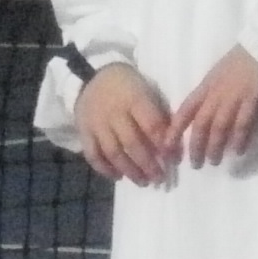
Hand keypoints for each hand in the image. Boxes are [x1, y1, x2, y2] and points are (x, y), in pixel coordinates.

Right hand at [75, 62, 173, 185]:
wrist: (93, 76)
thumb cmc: (128, 86)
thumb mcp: (147, 92)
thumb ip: (159, 116)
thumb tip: (172, 146)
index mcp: (135, 100)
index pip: (152, 126)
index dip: (165, 146)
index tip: (174, 161)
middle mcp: (114, 113)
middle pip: (132, 143)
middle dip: (148, 164)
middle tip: (159, 178)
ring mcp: (97, 124)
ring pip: (113, 152)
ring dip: (129, 170)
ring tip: (143, 182)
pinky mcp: (84, 132)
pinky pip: (93, 154)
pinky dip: (105, 169)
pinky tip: (118, 177)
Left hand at [167, 46, 257, 168]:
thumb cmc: (235, 66)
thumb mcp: (212, 79)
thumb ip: (203, 98)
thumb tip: (192, 121)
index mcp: (203, 90)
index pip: (183, 113)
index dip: (173, 132)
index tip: (166, 149)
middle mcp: (214, 96)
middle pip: (200, 125)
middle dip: (196, 147)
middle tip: (195, 164)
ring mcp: (233, 99)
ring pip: (219, 127)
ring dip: (215, 147)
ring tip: (214, 162)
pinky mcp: (251, 101)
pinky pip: (243, 124)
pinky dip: (239, 139)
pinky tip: (238, 151)